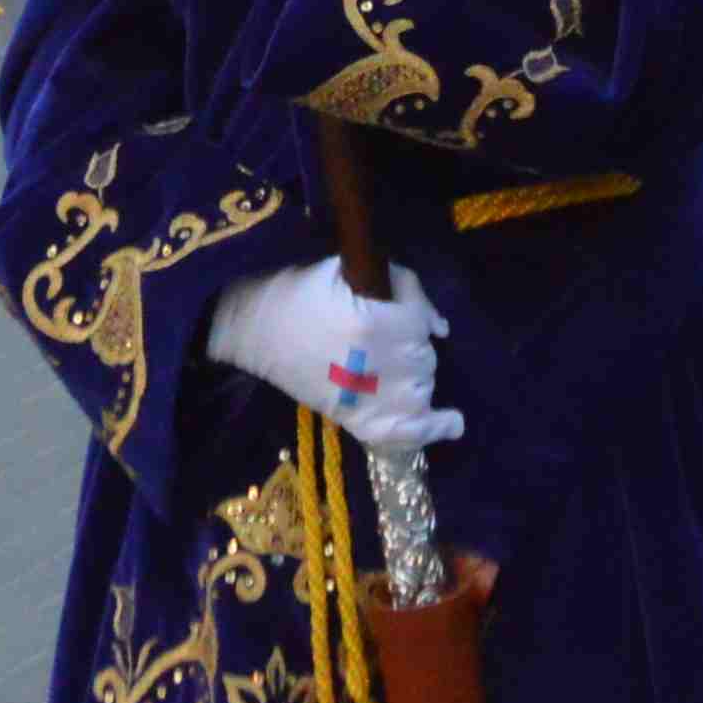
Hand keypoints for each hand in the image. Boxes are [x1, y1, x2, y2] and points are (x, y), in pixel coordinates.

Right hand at [206, 260, 459, 450]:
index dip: (413, 311)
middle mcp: (379, 364)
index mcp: (374, 322)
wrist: (251, 331)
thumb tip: (440, 326)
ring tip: (387, 365)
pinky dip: (432, 427)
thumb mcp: (346, 271)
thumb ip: (401, 285)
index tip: (398, 308)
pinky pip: (408, 432)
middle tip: (379, 337)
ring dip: (414, 375)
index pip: (420, 320)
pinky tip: (451, 422)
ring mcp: (370, 398)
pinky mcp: (357, 421)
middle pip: (424, 356)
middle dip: (410, 344)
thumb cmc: (295, 294)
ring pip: (422, 387)